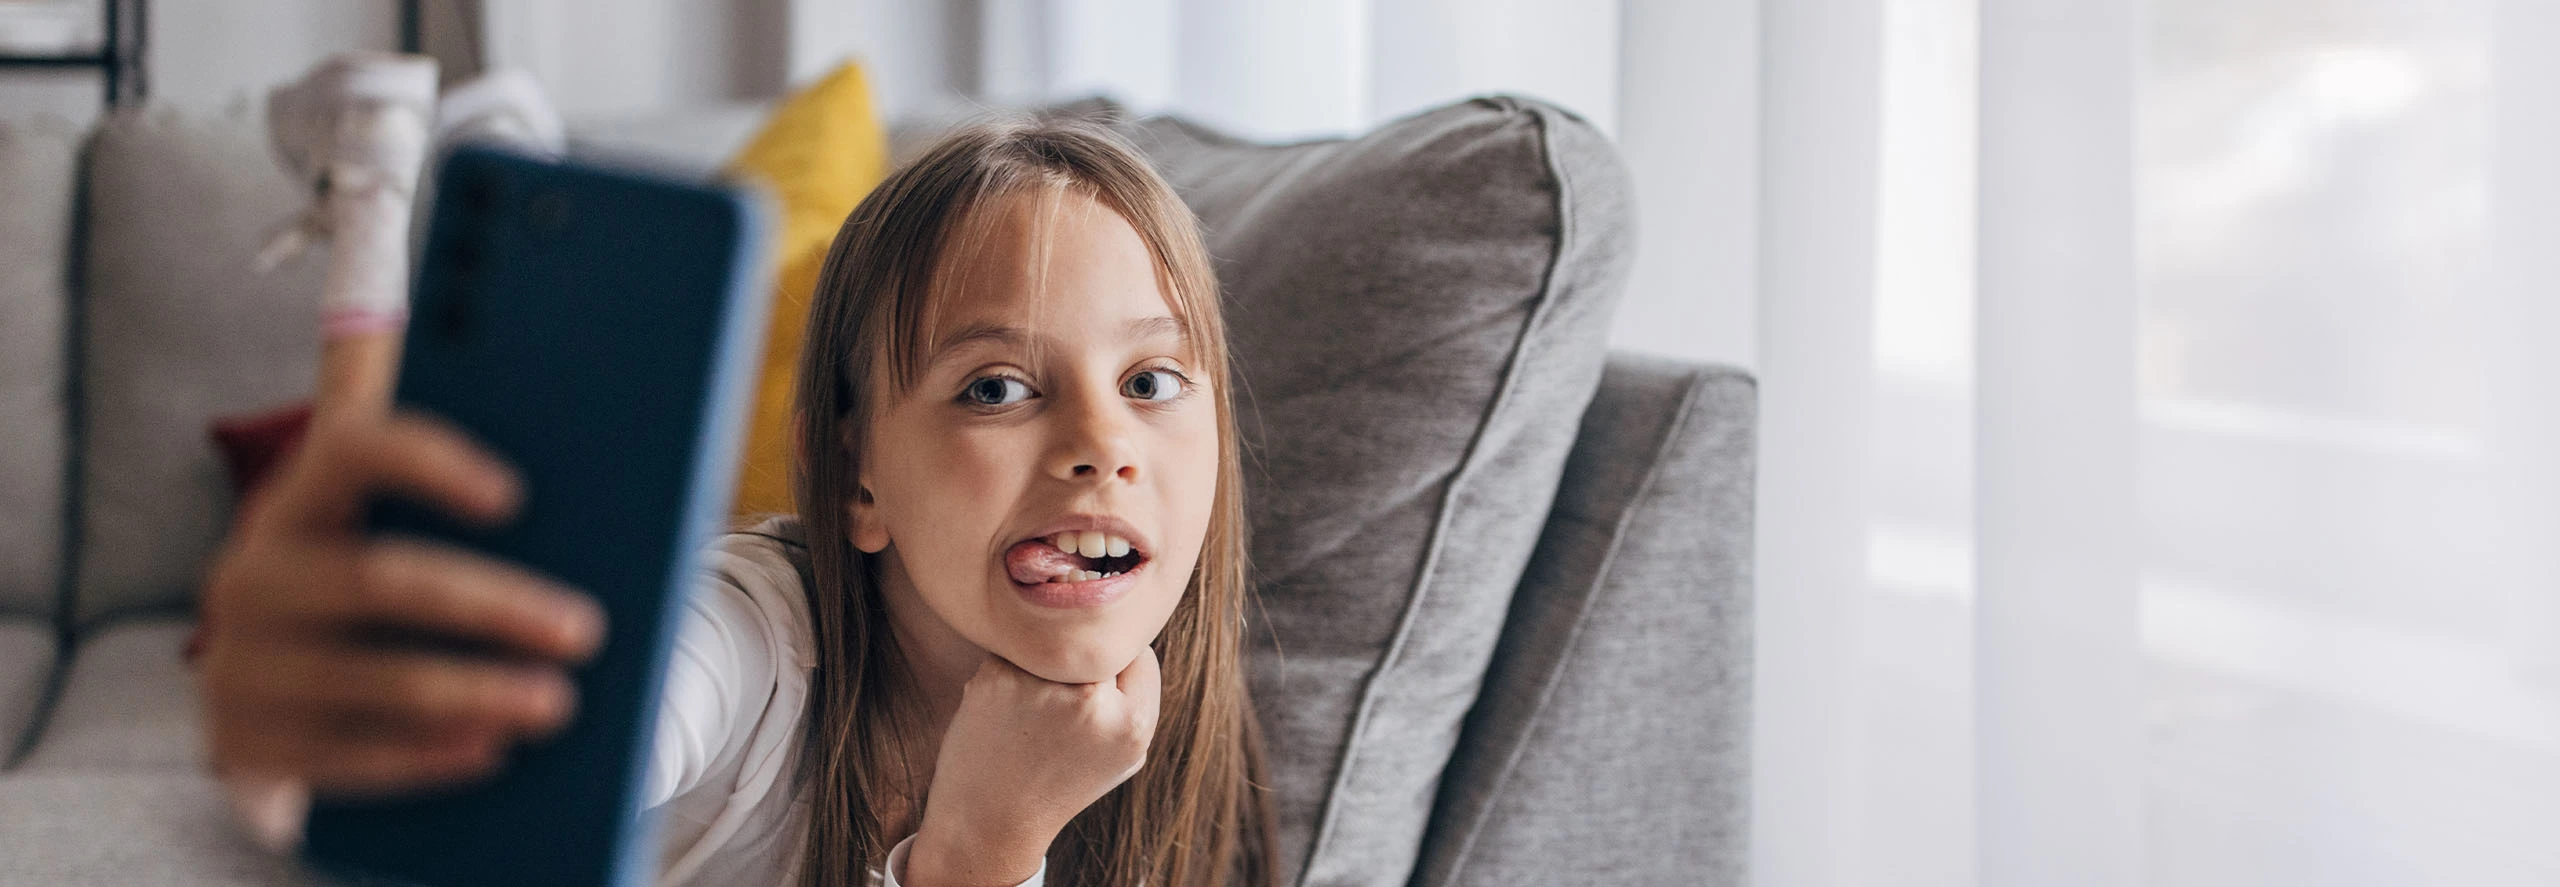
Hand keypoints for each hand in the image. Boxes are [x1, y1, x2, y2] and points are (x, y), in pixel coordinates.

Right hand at [197, 413, 605, 809]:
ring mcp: (239, 665)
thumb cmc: (351, 584)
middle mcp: (253, 576)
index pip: (349, 450)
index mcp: (295, 502)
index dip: (429, 463)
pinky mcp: (243, 745)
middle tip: (585, 629)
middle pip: (381, 578)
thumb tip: (464, 323)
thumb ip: (407, 435)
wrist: (254, 702)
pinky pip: (350, 756)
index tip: (514, 495)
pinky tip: (494, 750)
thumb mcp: (366, 510)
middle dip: (492, 604)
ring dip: (474, 691)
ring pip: (372, 678)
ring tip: (558, 701)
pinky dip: (429, 756)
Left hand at [905, 645, 1161, 885]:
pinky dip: (1010, 670)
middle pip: (1094, 642)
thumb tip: (1129, 629)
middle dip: (1079, 662)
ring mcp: (1042, 687)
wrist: (990, 820)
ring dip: (1042, 663)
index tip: (1096, 695)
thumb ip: (1137, 699)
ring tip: (1030, 713)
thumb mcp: (1125, 756)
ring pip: (1051, 641)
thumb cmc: (1060, 783)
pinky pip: (1014, 650)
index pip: (1138, 652)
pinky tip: (1004, 709)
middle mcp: (1091, 702)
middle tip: (1057, 706)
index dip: (1116, 669)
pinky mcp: (998, 678)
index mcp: (1133, 723)